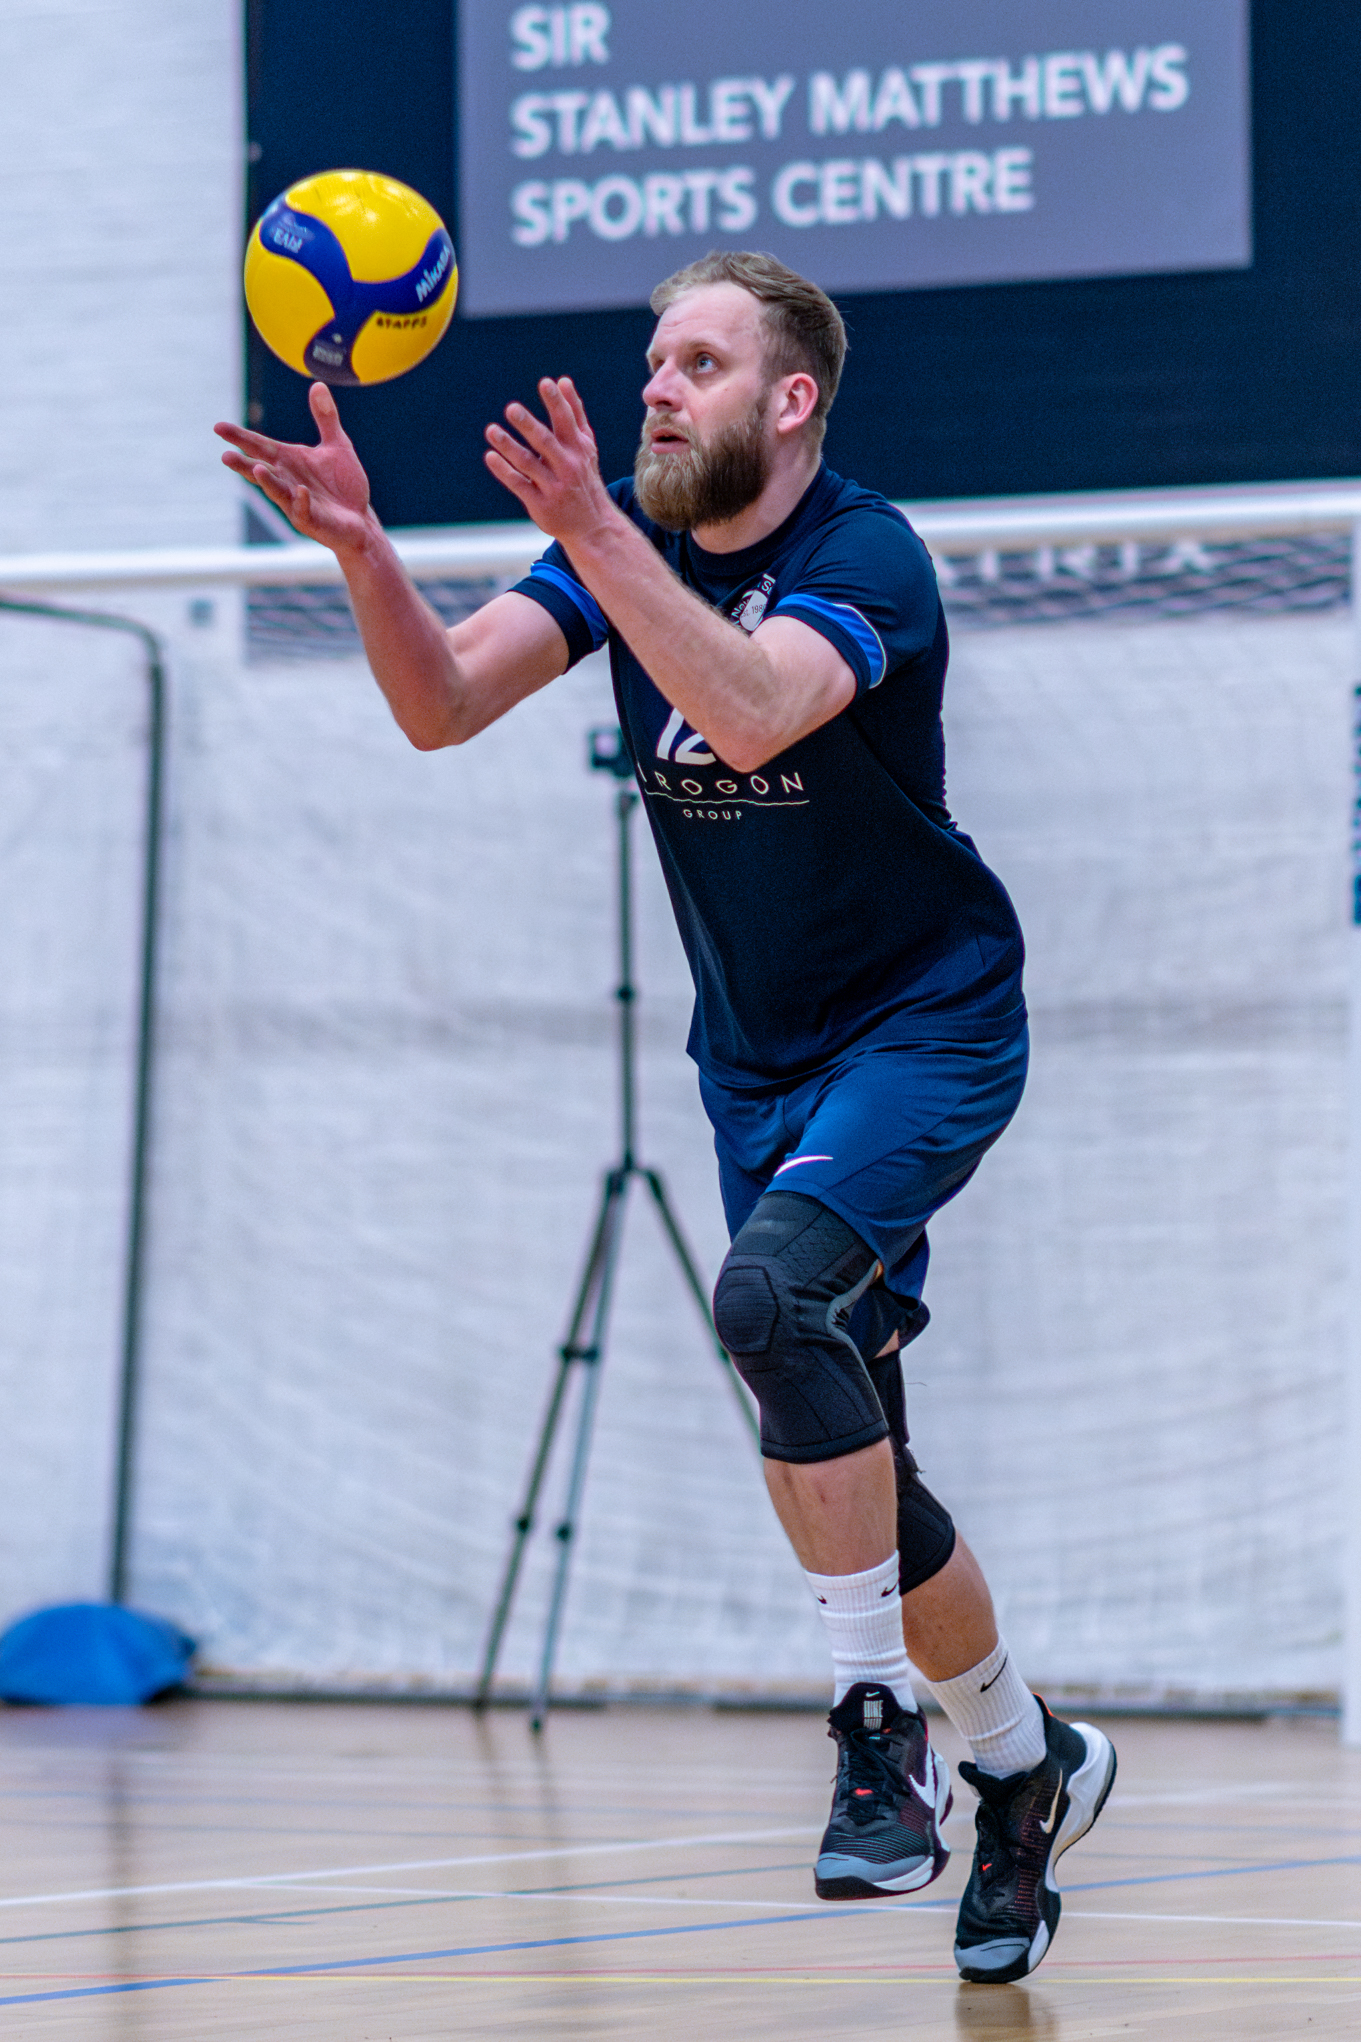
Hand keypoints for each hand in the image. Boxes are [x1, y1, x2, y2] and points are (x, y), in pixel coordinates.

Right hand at [214, 384, 374, 555]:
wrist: (360, 519)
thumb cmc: (345, 485)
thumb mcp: (338, 445)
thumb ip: (325, 417)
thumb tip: (317, 385)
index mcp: (289, 461)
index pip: (259, 446)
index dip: (240, 438)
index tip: (218, 428)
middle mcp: (287, 481)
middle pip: (260, 470)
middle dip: (243, 464)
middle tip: (225, 456)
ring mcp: (297, 503)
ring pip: (277, 492)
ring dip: (267, 482)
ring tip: (256, 470)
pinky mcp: (312, 520)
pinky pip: (303, 512)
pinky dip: (301, 502)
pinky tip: (301, 492)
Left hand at [484, 377, 615, 543]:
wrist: (592, 525)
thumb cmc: (584, 477)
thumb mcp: (585, 446)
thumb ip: (574, 413)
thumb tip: (563, 380)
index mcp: (578, 449)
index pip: (566, 421)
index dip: (556, 402)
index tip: (546, 383)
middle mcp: (567, 466)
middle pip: (546, 442)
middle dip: (529, 426)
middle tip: (511, 409)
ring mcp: (553, 487)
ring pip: (528, 464)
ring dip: (509, 446)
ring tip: (491, 430)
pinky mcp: (540, 504)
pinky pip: (520, 485)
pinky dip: (504, 471)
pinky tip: (491, 456)